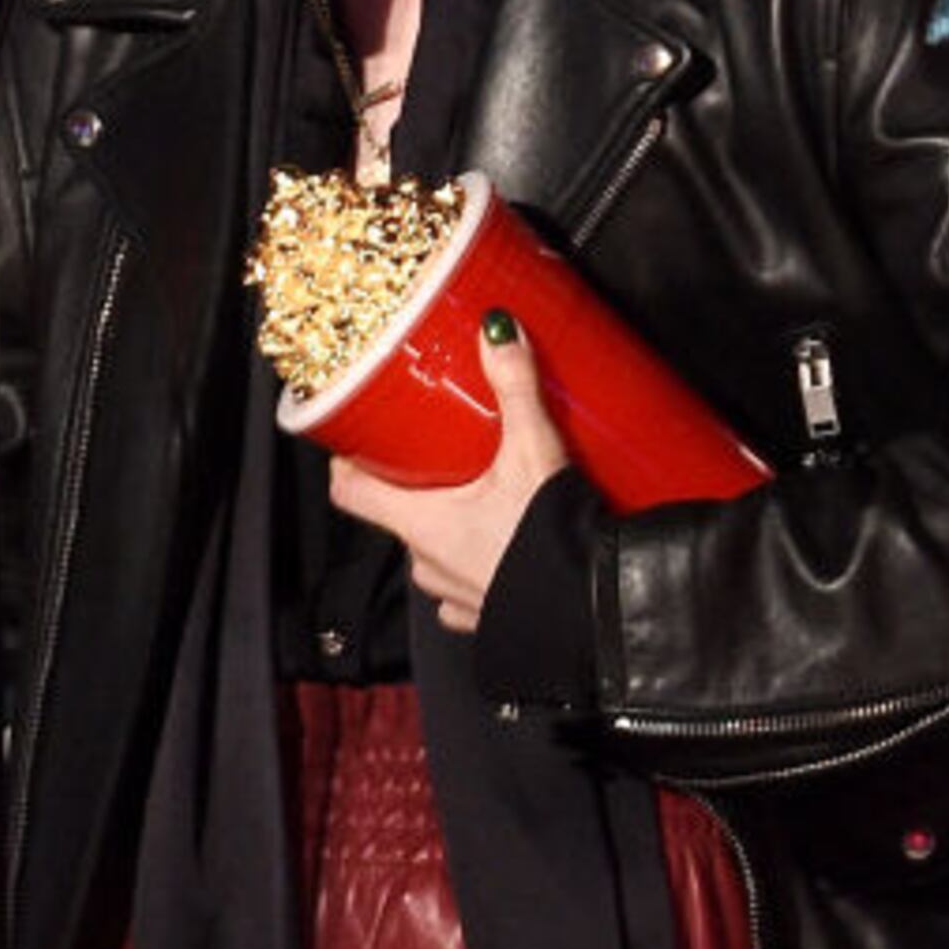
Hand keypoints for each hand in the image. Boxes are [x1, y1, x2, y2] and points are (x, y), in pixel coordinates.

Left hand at [326, 310, 569, 631]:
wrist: (600, 609)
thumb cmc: (555, 546)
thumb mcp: (533, 452)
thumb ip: (515, 388)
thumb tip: (496, 334)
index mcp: (420, 524)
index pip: (350, 492)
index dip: (348, 463)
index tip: (356, 441)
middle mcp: (427, 563)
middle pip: (398, 515)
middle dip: (416, 485)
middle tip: (442, 452)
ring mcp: (453, 594)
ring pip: (433, 551)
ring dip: (449, 525)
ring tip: (481, 493)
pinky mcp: (486, 614)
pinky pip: (464, 585)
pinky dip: (476, 561)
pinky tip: (504, 541)